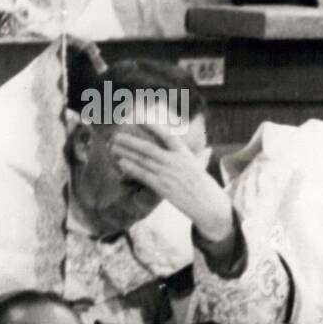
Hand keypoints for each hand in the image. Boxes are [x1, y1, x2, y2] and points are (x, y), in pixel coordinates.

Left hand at [109, 127, 234, 243]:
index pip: (168, 136)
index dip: (153, 126)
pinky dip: (132, 168)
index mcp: (185, 154)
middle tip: (116, 135)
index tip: (140, 118)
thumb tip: (189, 150)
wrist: (209, 205)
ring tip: (113, 147)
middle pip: (148, 148)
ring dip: (126, 153)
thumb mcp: (197, 166)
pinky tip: (122, 163)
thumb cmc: (204, 186)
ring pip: (143, 161)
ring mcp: (168, 175)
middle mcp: (175, 162)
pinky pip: (144, 175)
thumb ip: (187, 157)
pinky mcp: (163, 188)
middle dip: (131, 141)